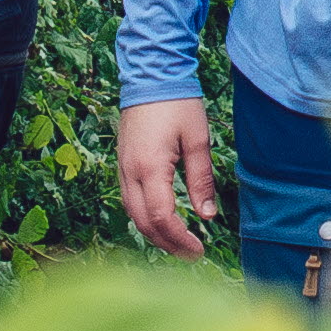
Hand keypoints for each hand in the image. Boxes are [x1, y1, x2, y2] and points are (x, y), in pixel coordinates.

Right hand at [117, 97, 216, 255]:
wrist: (151, 75)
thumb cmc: (178, 103)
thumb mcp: (198, 140)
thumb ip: (201, 180)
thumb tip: (207, 216)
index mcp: (150, 168)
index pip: (162, 218)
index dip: (180, 240)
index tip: (199, 251)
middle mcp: (130, 172)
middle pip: (143, 223)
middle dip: (167, 244)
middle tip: (192, 255)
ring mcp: (123, 168)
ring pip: (132, 214)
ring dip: (154, 234)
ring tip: (179, 244)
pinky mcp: (123, 164)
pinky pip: (129, 201)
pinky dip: (145, 218)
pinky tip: (162, 223)